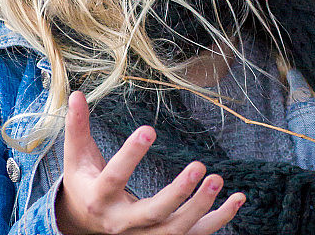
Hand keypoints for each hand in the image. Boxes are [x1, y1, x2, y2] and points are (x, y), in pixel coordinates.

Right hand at [55, 91, 245, 234]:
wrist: (84, 223)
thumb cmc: (85, 182)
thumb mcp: (76, 156)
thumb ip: (77, 127)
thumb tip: (76, 93)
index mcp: (100, 198)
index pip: (115, 177)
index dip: (131, 155)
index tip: (149, 129)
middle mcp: (122, 224)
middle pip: (152, 214)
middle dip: (177, 194)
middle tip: (199, 166)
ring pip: (176, 230)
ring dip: (201, 208)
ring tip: (218, 179)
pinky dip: (218, 220)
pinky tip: (238, 199)